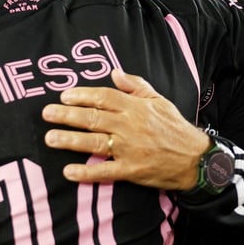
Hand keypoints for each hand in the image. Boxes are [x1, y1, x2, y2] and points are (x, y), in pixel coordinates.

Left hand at [42, 69, 210, 189]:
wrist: (196, 159)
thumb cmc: (175, 128)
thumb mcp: (159, 100)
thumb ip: (136, 86)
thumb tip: (115, 72)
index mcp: (136, 107)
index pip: (104, 97)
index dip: (82, 96)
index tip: (64, 95)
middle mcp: (130, 126)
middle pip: (93, 118)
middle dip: (67, 115)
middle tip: (46, 114)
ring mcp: (130, 149)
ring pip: (94, 143)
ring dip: (70, 140)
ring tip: (50, 138)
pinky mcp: (131, 171)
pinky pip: (105, 172)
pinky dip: (86, 173)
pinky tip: (68, 172)